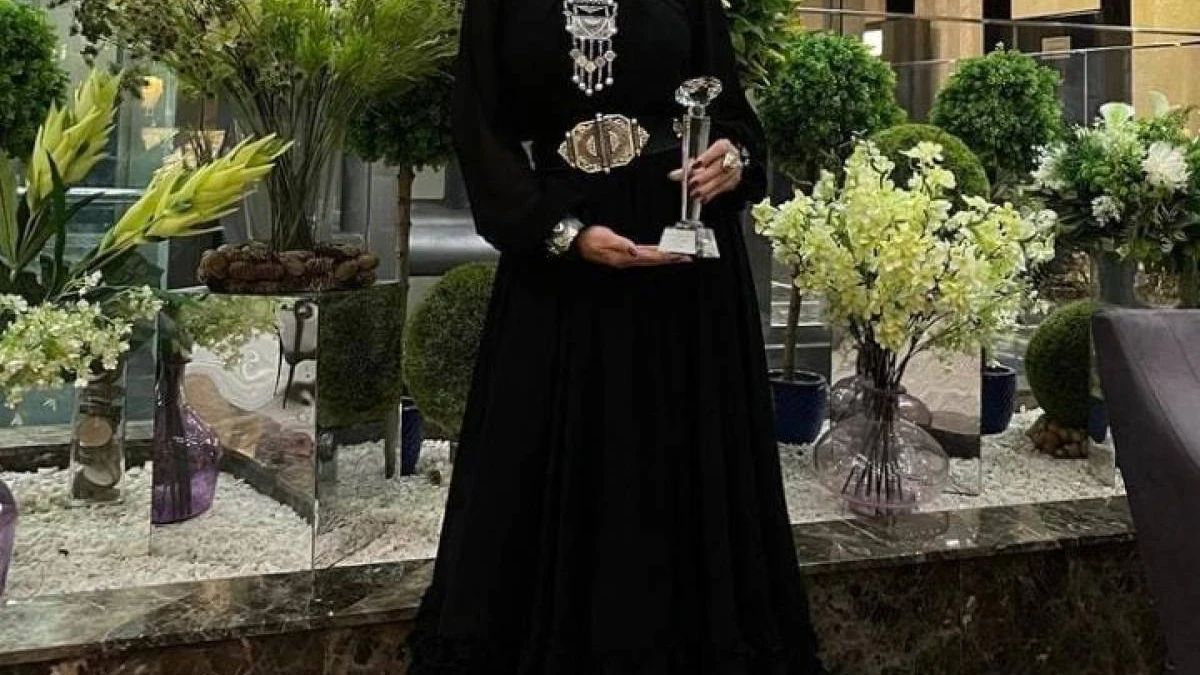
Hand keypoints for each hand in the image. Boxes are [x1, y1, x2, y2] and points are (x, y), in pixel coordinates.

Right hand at [576, 226, 690, 267]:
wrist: (578, 241)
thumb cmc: (590, 239)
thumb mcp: (605, 238)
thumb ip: (620, 244)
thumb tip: (635, 250)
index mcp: (625, 256)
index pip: (651, 256)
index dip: (665, 255)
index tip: (678, 254)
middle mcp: (628, 260)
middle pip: (654, 260)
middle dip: (671, 258)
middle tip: (687, 257)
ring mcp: (627, 258)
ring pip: (651, 259)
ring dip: (665, 258)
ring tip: (679, 256)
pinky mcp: (625, 255)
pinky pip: (645, 256)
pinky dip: (655, 254)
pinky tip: (661, 253)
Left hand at [669, 138, 741, 203]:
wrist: (724, 164)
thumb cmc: (709, 160)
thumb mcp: (699, 159)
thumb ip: (687, 166)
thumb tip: (673, 175)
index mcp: (724, 146)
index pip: (719, 148)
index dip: (707, 157)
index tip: (695, 165)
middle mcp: (732, 156)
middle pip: (720, 166)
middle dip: (705, 176)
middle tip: (692, 183)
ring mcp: (735, 169)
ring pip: (722, 179)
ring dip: (707, 188)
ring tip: (695, 194)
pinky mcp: (734, 181)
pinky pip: (723, 189)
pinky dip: (711, 194)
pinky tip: (703, 198)